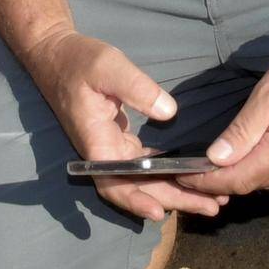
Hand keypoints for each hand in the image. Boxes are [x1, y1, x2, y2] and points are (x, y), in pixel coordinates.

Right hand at [29, 26, 195, 221]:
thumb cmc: (78, 60)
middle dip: (174, 200)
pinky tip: (190, 175)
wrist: (55, 54)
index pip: (114, 183)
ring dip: (175, 190)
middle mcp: (104, 152)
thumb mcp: (108, 67)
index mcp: (96, 143)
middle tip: (214, 206)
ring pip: (144, 179)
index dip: (135, 201)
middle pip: (138, 188)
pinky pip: (145, 164)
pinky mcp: (120, 140)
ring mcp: (112, 148)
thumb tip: (168, 112)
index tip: (159, 213)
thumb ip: (137, 88)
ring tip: (213, 198)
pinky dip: (166, 172)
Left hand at [181, 27, 268, 198]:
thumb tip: (216, 159)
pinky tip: (259, 156)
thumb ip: (243, 130)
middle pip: (255, 185)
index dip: (208, 182)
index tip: (183, 176)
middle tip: (196, 171)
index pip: (239, 180)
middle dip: (224, 182)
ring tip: (222, 166)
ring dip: (248, 177)